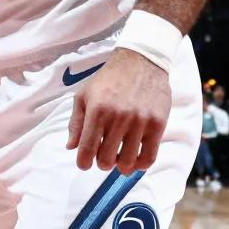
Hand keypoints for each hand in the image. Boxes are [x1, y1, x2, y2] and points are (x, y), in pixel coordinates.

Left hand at [66, 49, 168, 173]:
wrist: (140, 61)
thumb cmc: (108, 79)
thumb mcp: (84, 95)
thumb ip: (76, 122)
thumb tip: (71, 147)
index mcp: (96, 112)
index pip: (86, 150)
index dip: (83, 163)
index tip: (84, 164)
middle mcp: (118, 118)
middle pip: (107, 160)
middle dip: (102, 163)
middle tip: (103, 157)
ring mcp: (139, 122)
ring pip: (128, 162)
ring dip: (120, 166)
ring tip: (119, 159)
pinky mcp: (157, 124)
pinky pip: (149, 156)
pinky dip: (140, 165)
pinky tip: (135, 161)